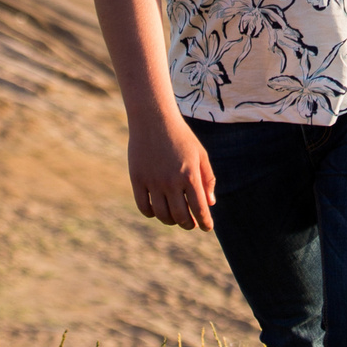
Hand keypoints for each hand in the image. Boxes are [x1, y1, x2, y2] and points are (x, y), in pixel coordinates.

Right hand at [127, 113, 216, 230]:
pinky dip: (152, 213)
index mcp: (190, 176)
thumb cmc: (181, 137)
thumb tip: (210, 204)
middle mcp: (171, 181)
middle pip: (181, 217)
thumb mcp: (200, 155)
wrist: (154, 119)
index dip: (205, 222)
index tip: (207, 227)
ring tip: (176, 217)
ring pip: (162, 215)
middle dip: (189, 224)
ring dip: (171, 220)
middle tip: (191, 223)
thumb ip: (207, 179)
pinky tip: (158, 209)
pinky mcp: (137, 180)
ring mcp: (153, 182)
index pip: (199, 209)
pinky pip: (144, 207)